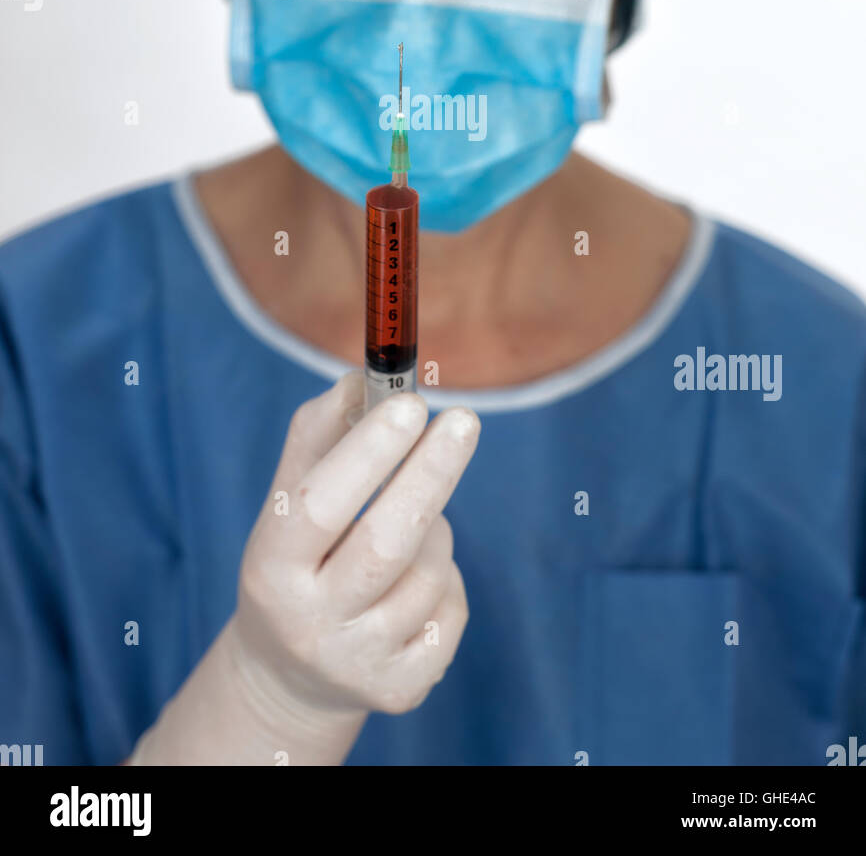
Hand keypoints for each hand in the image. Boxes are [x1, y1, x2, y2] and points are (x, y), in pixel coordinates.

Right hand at [231, 370, 479, 719]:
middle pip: (386, 543)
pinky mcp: (400, 690)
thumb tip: (367, 378)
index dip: (367, 453)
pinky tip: (416, 580)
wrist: (289, 677)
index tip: (409, 402)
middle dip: (431, 473)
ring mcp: (356, 663)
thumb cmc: (298, 558)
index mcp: (270, 567)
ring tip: (413, 520)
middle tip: (464, 420)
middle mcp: (308, 624)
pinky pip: (452, 609)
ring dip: (436, 525)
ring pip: (428, 570)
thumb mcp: (288, 498)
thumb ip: (322, 431)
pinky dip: (447, 578)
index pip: (320, 505)